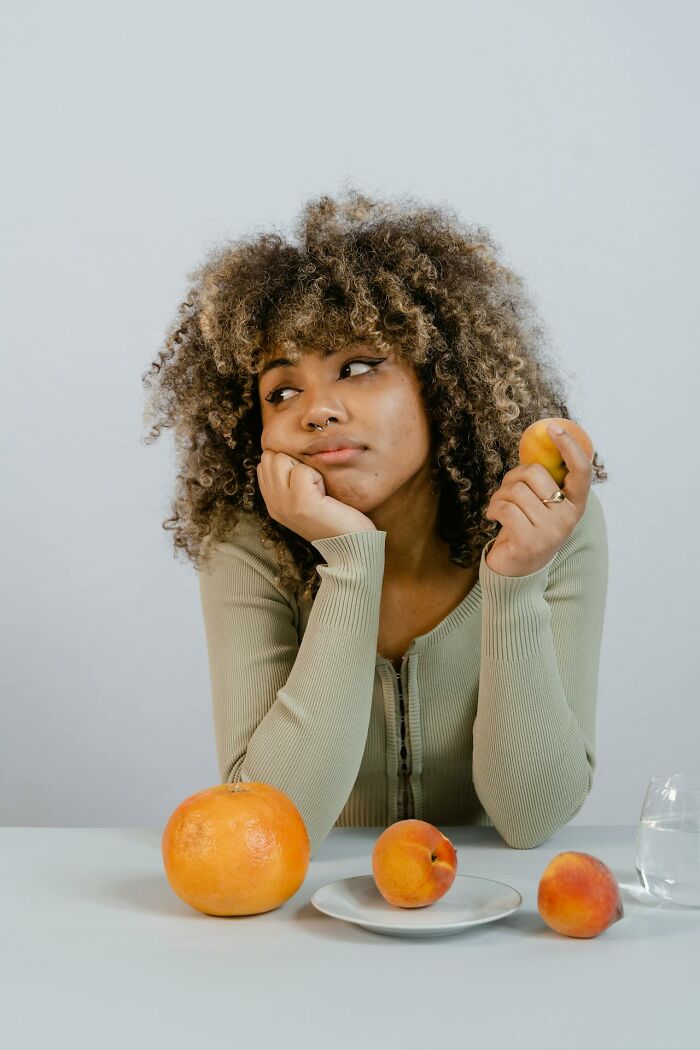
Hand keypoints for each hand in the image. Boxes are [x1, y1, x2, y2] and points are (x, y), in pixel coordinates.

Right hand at [256, 450, 376, 543]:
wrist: (352, 547)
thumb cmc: (336, 518)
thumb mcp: (306, 500)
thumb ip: (290, 482)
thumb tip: (288, 454)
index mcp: (272, 503)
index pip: (264, 464)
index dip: (288, 463)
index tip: (306, 483)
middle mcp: (273, 504)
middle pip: (271, 457)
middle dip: (294, 462)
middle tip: (313, 486)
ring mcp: (284, 504)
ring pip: (283, 460)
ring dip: (306, 469)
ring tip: (319, 490)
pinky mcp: (300, 503)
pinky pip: (303, 470)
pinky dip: (318, 477)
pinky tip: (325, 495)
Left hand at [483, 425, 592, 576]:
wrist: (516, 571)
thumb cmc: (526, 529)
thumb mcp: (540, 504)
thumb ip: (543, 480)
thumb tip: (537, 442)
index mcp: (576, 504)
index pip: (581, 470)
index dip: (569, 446)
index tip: (553, 427)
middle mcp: (568, 517)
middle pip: (534, 473)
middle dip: (512, 477)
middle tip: (507, 491)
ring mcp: (551, 531)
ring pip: (515, 490)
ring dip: (499, 495)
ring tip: (499, 508)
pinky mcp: (530, 542)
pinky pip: (504, 507)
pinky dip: (493, 508)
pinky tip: (493, 517)